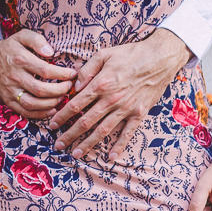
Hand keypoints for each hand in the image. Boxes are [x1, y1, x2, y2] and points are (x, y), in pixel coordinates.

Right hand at [0, 29, 75, 118]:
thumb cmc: (8, 48)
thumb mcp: (21, 36)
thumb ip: (37, 40)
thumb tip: (51, 52)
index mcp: (20, 59)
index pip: (45, 70)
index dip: (62, 74)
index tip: (72, 74)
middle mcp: (15, 76)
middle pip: (40, 89)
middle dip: (59, 90)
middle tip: (68, 87)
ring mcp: (10, 91)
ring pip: (32, 103)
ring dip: (51, 103)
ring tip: (61, 98)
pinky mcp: (7, 100)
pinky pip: (24, 111)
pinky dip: (39, 114)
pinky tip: (51, 109)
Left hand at [48, 29, 190, 159]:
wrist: (159, 58)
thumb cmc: (130, 54)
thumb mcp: (103, 54)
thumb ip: (86, 70)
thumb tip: (74, 86)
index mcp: (100, 84)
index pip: (75, 105)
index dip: (61, 116)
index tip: (52, 125)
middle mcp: (111, 100)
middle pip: (85, 121)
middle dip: (70, 135)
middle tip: (58, 145)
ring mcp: (126, 108)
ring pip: (103, 130)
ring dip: (88, 143)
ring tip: (76, 153)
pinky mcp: (139, 113)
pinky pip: (128, 133)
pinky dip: (119, 146)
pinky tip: (110, 156)